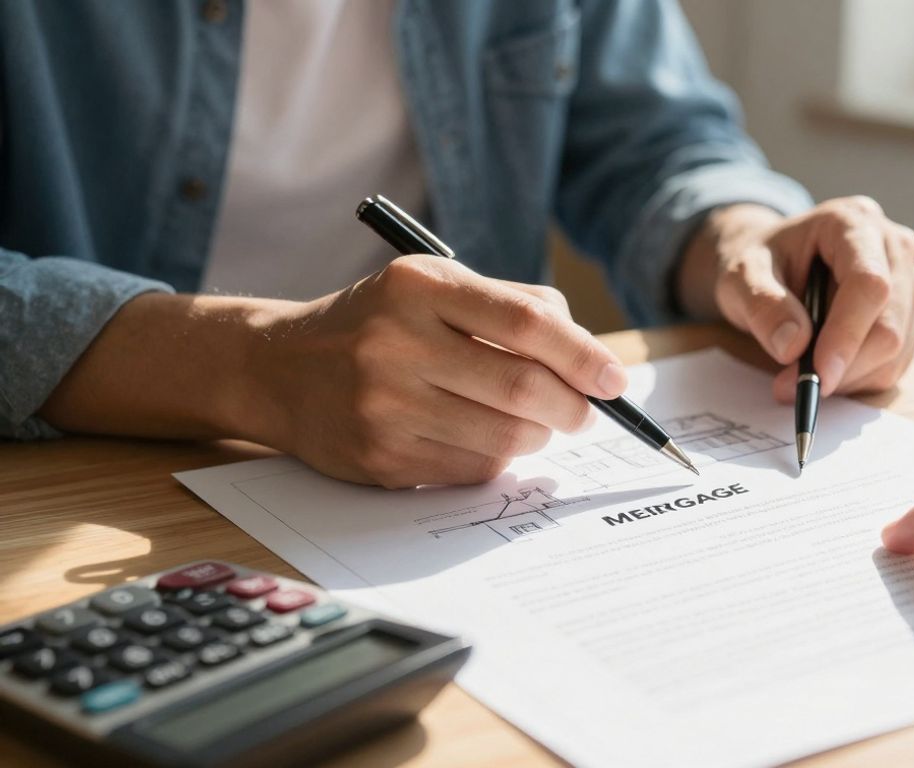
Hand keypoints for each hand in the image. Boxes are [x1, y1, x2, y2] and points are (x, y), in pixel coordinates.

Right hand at [245, 255, 626, 487]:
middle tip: (587, 413)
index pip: (526, 323)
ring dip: (539, 436)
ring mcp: (383, 405)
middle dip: (574, 409)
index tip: (617, 381)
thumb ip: (515, 307)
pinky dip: (498, 458)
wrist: (279, 368)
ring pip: (505, 438)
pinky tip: (484, 437)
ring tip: (534, 422)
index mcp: (420, 287)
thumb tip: (593, 359)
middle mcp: (396, 343)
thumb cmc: (382, 323)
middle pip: (523, 388)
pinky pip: (472, 469)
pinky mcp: (379, 458)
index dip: (584, 355)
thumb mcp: (437, 288)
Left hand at [677, 198, 913, 400]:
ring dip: (847, 377)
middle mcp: (893, 247)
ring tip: (798, 373)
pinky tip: (825, 366)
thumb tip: (794, 346)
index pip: (869, 283)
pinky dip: (857, 379)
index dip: (847, 333)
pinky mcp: (910, 315)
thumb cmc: (761, 262)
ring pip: (896, 351)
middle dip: (843, 367)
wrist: (774, 263)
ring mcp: (909, 282)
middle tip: (790, 387)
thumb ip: (762, 304)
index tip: (818, 374)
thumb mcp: (741, 276)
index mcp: (854, 222)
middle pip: (889, 325)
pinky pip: (895, 363)